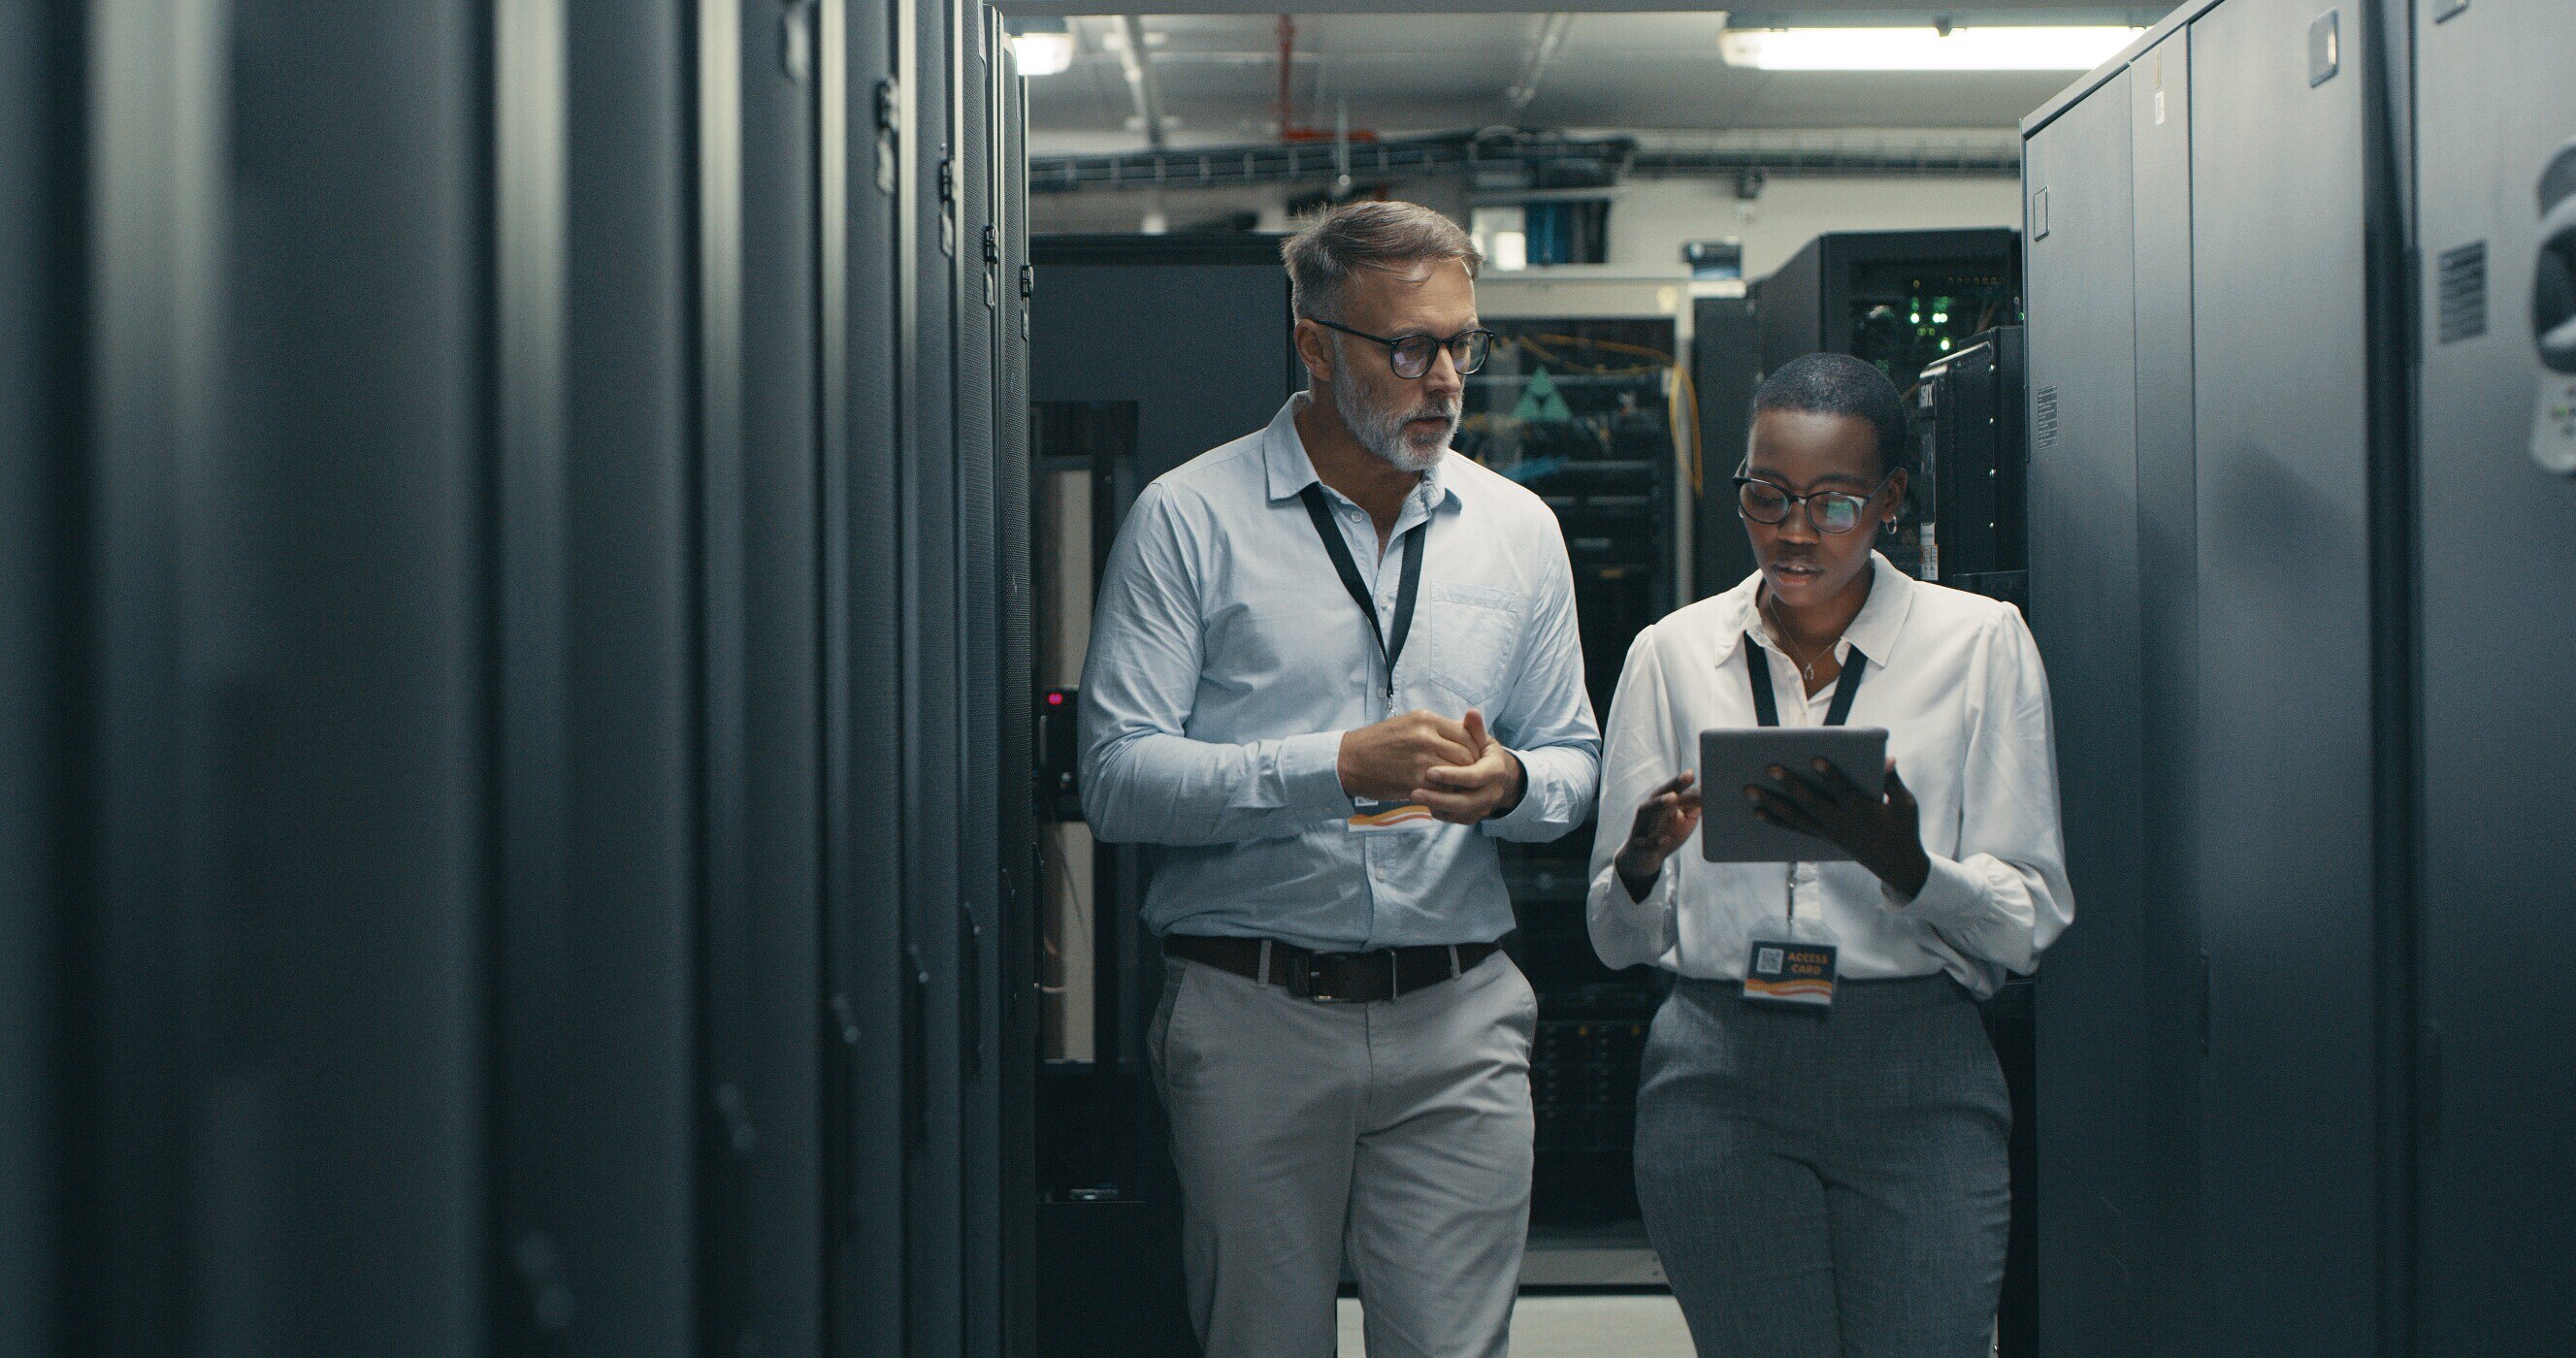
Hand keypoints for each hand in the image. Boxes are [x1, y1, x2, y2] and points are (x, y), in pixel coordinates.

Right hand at [1338, 709, 1477, 803]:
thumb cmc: (1378, 742)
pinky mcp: (1413, 780)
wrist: (1350, 760)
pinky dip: (1445, 794)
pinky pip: (1442, 790)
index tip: (1472, 759)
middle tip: (1468, 778)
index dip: (1473, 749)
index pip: (1466, 734)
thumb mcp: (1408, 723)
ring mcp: (1420, 759)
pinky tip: (1441, 796)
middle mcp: (1426, 736)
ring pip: (1458, 773)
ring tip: (1456, 787)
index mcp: (1426, 719)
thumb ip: (1435, 728)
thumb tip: (1463, 733)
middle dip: (1470, 769)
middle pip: (1467, 755)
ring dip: (1459, 783)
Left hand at [1412, 710, 1527, 824]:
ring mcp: (1483, 807)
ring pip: (1459, 813)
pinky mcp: (1473, 816)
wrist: (1495, 775)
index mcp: (1495, 771)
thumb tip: (1472, 712)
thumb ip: (1474, 729)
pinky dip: (1439, 813)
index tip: (1430, 772)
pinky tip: (1421, 804)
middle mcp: (1492, 792)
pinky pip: (1455, 819)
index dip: (1453, 776)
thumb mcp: (1481, 739)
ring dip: (1436, 807)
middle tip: (1414, 792)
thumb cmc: (1482, 752)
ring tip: (1412, 797)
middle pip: (1466, 801)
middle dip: (1440, 797)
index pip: (1474, 776)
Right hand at [1613, 772, 1703, 901]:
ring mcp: (1641, 827)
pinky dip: (1653, 841)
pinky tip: (1665, 840)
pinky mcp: (1637, 846)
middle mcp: (1649, 811)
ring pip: (1646, 812)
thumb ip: (1695, 805)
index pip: (1672, 789)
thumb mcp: (1684, 818)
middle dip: (1673, 785)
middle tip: (1687, 777)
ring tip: (1673, 798)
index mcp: (1661, 803)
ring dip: (1659, 804)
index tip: (1692, 773)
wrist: (1644, 857)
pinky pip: (1644, 843)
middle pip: (1659, 795)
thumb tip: (1712, 793)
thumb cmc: (1667, 832)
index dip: (1682, 782)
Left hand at [1746, 759, 1931, 897]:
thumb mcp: (1906, 805)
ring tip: (1749, 790)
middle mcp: (1843, 824)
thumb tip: (1886, 759)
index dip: (1831, 776)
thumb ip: (1893, 781)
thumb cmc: (1903, 828)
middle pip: (1811, 804)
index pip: (1844, 792)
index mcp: (1865, 812)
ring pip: (1796, 818)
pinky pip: (1796, 829)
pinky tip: (1757, 811)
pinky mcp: (1823, 837)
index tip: (1815, 758)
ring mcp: (1830, 833)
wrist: (1896, 865)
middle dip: (1790, 786)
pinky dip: (1776, 821)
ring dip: (1772, 804)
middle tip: (1770, 767)